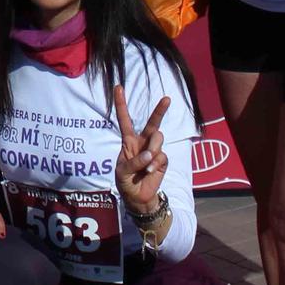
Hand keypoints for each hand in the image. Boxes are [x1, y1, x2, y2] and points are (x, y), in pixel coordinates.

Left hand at [114, 87, 169, 215]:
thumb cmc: (126, 182)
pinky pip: (161, 155)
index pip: (125, 120)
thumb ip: (134, 162)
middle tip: (167, 98)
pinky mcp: (162, 160)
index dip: (121, 104)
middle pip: (152, 123)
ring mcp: (154, 150)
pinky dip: (155, 163)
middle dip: (159, 110)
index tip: (118, 87)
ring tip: (146, 165)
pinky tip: (149, 171)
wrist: (137, 197)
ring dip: (152, 149)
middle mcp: (142, 142)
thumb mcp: (122, 172)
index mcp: (128, 141)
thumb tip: (149, 154)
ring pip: (158, 139)